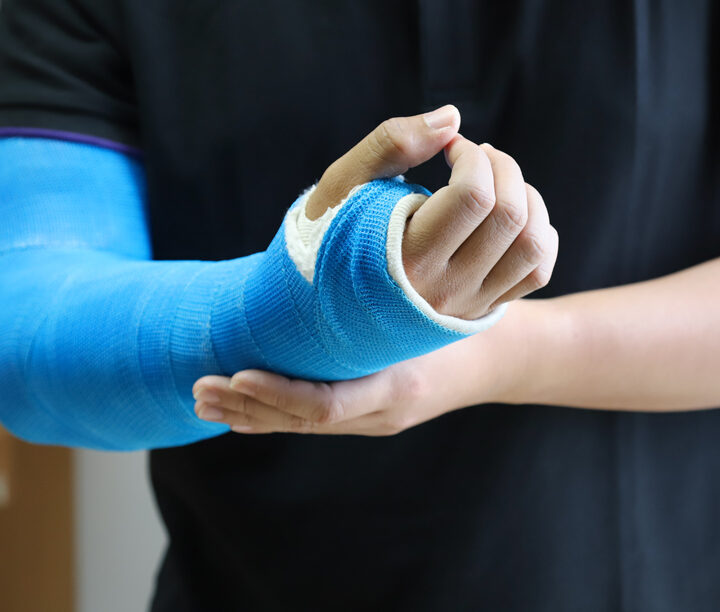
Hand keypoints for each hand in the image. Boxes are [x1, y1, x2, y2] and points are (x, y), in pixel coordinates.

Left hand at [190, 301, 525, 434]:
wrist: (503, 358)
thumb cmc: (471, 317)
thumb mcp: (438, 294)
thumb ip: (394, 271)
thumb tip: (334, 248)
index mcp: (398, 383)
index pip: (325, 405)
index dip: (277, 393)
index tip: (236, 376)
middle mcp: (383, 411)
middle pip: (303, 423)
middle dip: (248, 409)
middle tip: (200, 388)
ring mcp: (377, 418)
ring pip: (304, 425)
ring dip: (254, 414)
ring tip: (208, 401)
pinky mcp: (373, 414)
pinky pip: (317, 420)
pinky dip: (277, 413)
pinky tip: (247, 408)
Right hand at [305, 105, 558, 318]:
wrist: (326, 305)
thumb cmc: (332, 235)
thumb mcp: (344, 185)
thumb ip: (392, 143)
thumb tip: (454, 118)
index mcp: (406, 258)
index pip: (472, 195)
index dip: (470, 155)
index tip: (448, 148)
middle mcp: (443, 289)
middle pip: (508, 215)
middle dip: (501, 167)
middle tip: (475, 157)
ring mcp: (467, 304)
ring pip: (532, 245)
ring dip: (527, 198)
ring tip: (496, 185)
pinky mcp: (482, 310)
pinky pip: (537, 273)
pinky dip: (539, 234)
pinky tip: (510, 218)